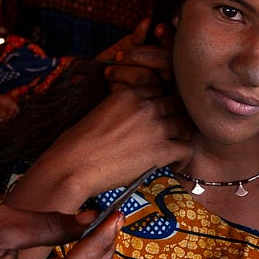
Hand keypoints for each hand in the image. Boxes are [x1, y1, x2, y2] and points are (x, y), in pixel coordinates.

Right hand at [17, 87, 191, 209]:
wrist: (72, 167)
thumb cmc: (76, 145)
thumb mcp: (99, 112)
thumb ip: (121, 110)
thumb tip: (131, 122)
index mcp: (129, 94)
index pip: (158, 92)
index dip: (159, 106)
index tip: (157, 118)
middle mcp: (145, 106)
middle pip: (174, 106)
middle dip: (173, 118)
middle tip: (169, 134)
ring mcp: (155, 128)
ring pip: (184, 125)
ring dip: (179, 137)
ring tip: (172, 151)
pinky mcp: (161, 151)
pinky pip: (187, 150)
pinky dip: (183, 159)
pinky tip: (173, 165)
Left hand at [98, 19, 172, 91]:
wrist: (97, 94)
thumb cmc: (113, 70)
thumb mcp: (122, 49)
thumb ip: (136, 38)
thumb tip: (147, 22)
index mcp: (165, 59)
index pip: (174, 45)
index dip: (169, 35)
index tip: (157, 27)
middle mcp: (169, 75)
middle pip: (166, 60)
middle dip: (137, 55)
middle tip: (118, 56)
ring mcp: (162, 93)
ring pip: (148, 77)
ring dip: (122, 71)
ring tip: (107, 72)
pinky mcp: (149, 108)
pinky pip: (137, 93)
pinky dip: (119, 86)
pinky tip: (111, 87)